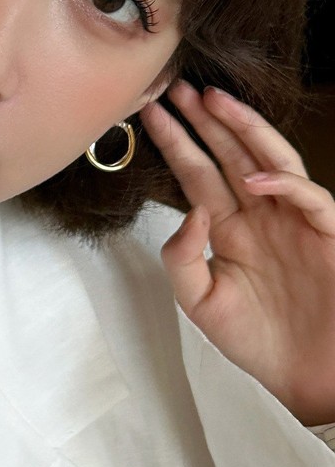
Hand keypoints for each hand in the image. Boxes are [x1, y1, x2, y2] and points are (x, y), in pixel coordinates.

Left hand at [140, 81, 334, 425]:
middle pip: (227, 153)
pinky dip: (284, 182)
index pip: (195, 172)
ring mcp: (292, 220)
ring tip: (214, 100)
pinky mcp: (326, 233)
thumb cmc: (256, 340)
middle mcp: (258, 214)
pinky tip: (254, 174)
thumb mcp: (199, 300)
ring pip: (269, 159)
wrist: (306, 379)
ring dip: (243, 128)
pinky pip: (308, 197)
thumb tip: (190, 210)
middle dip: (203, 120)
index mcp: (226, 226)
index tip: (149, 112)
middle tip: (177, 88)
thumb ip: (181, 255)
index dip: (175, 141)